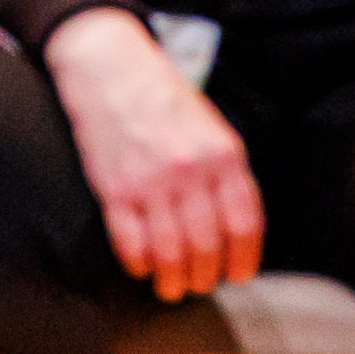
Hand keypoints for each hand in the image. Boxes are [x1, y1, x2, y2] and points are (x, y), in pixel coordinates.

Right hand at [41, 9, 265, 298]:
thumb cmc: (163, 97)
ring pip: (171, 253)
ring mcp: (152, 182)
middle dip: (205, 276)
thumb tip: (233, 228)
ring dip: (172, 280)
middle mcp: (191, 171)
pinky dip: (138, 264)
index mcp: (224, 155)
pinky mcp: (115, 189)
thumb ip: (226, 173)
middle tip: (199, 284)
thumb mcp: (211, 127)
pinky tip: (141, 267)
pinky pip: (131, 244)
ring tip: (170, 286)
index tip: (238, 275)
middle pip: (208, 246)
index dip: (244, 258)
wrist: (109, 67)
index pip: (245, 224)